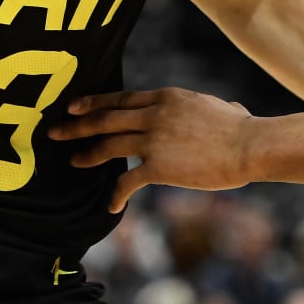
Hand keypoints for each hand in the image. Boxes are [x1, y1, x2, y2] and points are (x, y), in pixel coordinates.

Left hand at [54, 88, 253, 211]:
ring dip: (87, 154)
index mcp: (165, 98)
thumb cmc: (242, 130)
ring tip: (73, 161)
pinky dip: (116, 194)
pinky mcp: (158, 165)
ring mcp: (153, 139)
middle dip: (77, 126)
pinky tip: (111, 206)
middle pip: (105, 118)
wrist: (249, 146)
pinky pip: (127, 180)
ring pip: (109, 145)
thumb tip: (233, 110)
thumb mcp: (222, 109)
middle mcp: (153, 115)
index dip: (95, 103)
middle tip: (55, 131)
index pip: (121, 99)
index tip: (75, 107)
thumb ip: (216, 109)